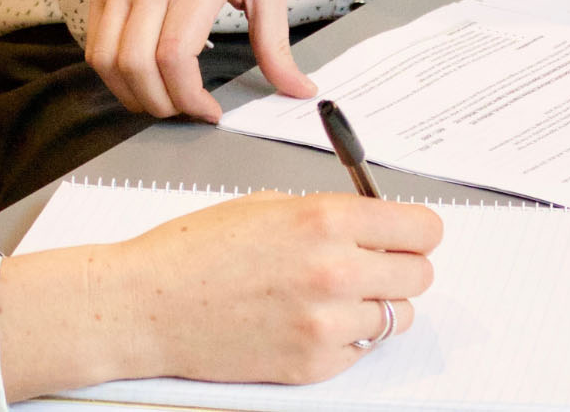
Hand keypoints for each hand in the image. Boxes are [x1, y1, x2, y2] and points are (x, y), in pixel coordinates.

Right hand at [0, 192, 442, 398]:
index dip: (416, 232)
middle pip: (420, 275)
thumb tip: (378, 224)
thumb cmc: (195, 251)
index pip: (423, 229)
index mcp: (326, 220)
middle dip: (400, 267)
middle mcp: (336, 271)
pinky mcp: (313, 364)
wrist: (146, 305)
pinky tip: (309, 321)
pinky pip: (362, 350)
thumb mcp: (270, 205)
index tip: (408, 236)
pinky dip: (346, 338)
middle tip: (373, 265)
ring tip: (334, 296)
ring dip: (376, 306)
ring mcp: (326, 323)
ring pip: (397, 317)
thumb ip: (332, 214)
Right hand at [87, 0, 318, 120]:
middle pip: (137, 65)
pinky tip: (141, 79)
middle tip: (186, 110)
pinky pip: (95, 45)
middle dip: (162, 104)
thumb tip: (298, 89)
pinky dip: (114, 75)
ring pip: (108, 60)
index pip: (175, 54)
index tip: (209, 110)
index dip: (188, 96)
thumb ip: (277, 43)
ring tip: (163, 100)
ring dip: (132, 95)